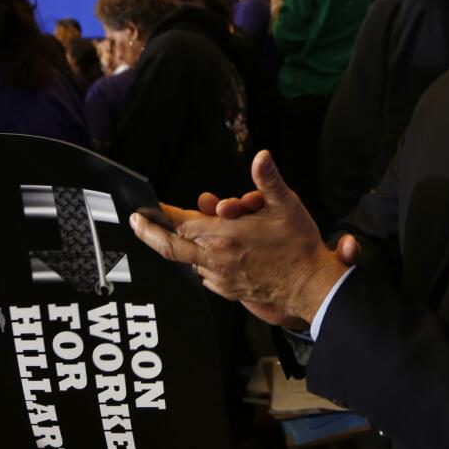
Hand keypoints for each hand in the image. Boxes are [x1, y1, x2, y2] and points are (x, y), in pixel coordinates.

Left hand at [130, 150, 347, 324]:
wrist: (310, 285)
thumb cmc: (298, 246)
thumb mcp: (287, 206)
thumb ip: (269, 180)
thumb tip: (262, 156)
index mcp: (224, 236)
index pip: (179, 224)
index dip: (160, 215)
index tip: (144, 209)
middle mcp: (216, 259)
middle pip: (170, 247)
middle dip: (149, 233)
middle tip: (137, 222)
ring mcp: (220, 278)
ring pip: (189, 260)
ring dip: (185, 244)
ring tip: (190, 231)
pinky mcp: (227, 291)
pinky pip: (203, 274)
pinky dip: (200, 261)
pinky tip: (210, 251)